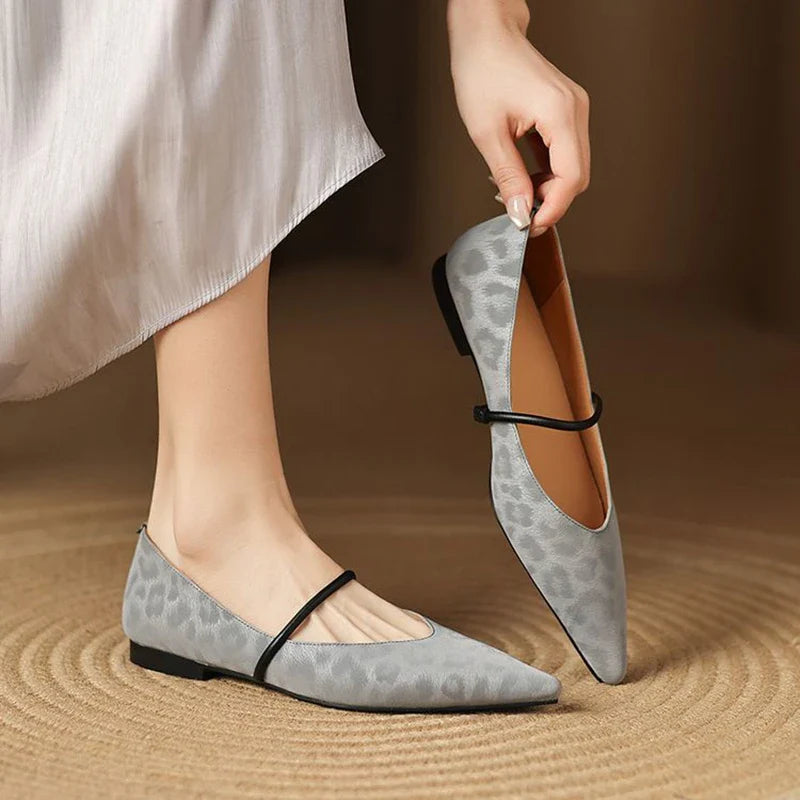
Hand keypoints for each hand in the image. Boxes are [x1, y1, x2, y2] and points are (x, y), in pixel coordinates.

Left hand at [447, 0, 589, 234]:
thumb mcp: (487, 133)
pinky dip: (545, 170)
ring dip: (546, 187)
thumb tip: (520, 211)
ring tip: (513, 191)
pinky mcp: (564, 111)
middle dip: (549, 201)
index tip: (529, 226)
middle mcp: (574, 111)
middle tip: (519, 213)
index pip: (571, 178)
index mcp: (560, 114)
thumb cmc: (482, 69)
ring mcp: (572, 110)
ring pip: (571, 166)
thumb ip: (508, 177)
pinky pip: (563, 152)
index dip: (552, 209)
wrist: (485, 34)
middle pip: (576, 176)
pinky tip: (522, 175)